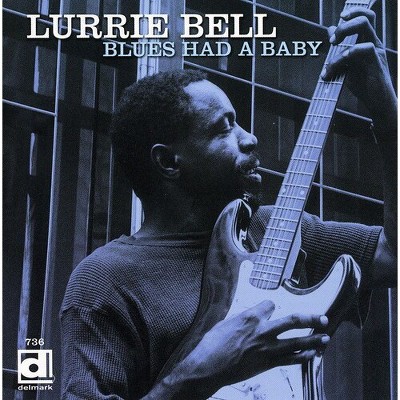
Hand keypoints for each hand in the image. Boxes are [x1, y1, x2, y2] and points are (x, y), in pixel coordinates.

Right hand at [179, 300, 329, 391]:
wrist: (209, 367)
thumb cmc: (213, 345)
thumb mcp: (225, 323)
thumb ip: (241, 320)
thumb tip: (248, 319)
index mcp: (250, 317)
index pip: (270, 304)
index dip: (271, 305)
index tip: (271, 307)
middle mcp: (262, 331)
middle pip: (293, 321)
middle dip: (310, 319)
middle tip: (322, 318)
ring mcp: (267, 348)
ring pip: (297, 342)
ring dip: (313, 339)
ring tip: (325, 337)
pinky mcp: (268, 364)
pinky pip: (290, 360)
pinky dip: (303, 357)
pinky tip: (311, 355)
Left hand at [321, 7, 396, 131]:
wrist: (377, 102)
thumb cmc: (363, 85)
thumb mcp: (347, 66)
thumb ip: (339, 49)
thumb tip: (330, 31)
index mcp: (367, 42)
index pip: (364, 17)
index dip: (353, 13)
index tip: (338, 21)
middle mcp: (373, 43)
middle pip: (365, 18)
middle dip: (346, 23)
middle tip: (333, 40)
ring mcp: (376, 52)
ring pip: (365, 27)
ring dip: (343, 37)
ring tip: (330, 58)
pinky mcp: (376, 62)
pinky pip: (364, 48)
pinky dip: (346, 55)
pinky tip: (334, 68)